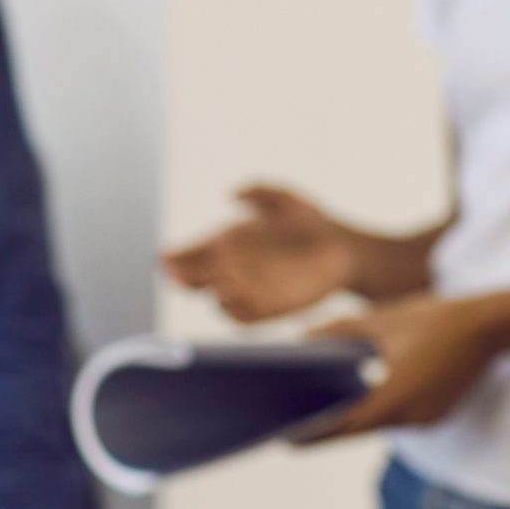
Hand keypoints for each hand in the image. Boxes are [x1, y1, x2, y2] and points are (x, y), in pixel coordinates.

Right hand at [162, 184, 358, 321]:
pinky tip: (229, 298)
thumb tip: (232, 194)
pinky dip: (231, 311)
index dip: (175, 257)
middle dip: (183, 277)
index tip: (164, 257)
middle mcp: (234, 267)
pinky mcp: (268, 309)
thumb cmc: (313, 222)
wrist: (345, 251)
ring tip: (207, 282)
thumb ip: (261, 191)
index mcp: (231, 240)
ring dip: (208, 292)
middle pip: (195, 278)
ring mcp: (249, 290)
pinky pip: (240, 317)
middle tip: (177, 273)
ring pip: (214, 297)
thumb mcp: (288, 200)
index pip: (191, 253)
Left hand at [299, 292, 509, 438]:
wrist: (492, 324)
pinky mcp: (437, 414)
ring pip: (380, 423)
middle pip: (359, 428)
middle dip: (328, 423)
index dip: (312, 434)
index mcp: (394, 396)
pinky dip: (379, 410)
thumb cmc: (435, 317)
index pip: (343, 426)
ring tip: (319, 404)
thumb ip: (339, 331)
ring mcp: (426, 419)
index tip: (283, 437)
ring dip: (354, 416)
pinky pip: (399, 417)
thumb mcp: (382, 319)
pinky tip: (362, 395)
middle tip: (291, 418)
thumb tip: (301, 340)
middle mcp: (411, 416)